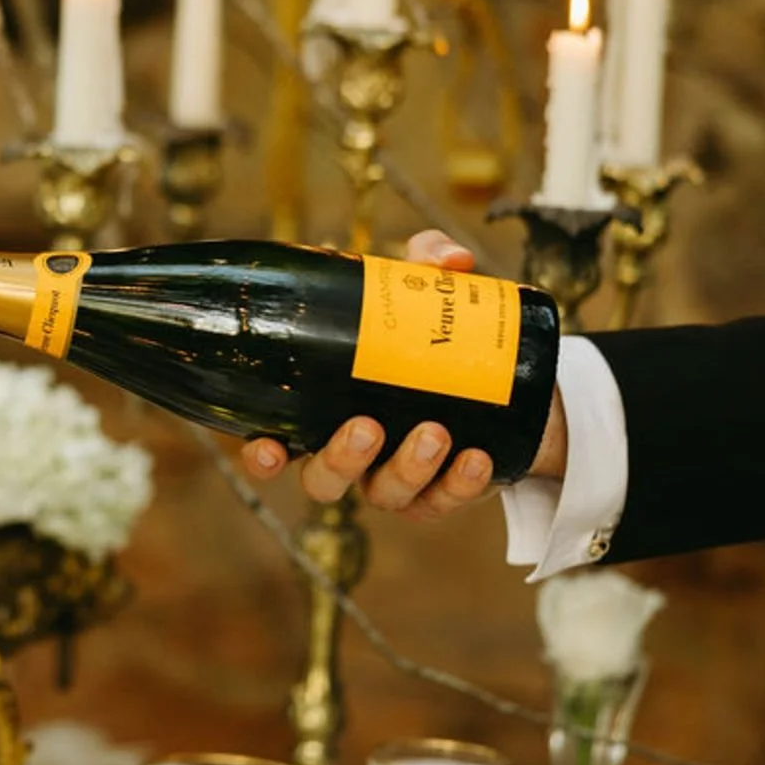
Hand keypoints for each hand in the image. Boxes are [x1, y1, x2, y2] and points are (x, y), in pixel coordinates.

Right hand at [237, 230, 529, 519]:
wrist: (502, 382)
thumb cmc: (432, 333)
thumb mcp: (422, 292)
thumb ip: (427, 261)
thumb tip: (449, 261)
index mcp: (323, 412)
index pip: (277, 444)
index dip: (262, 457)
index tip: (270, 447)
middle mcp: (351, 453)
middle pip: (323, 480)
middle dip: (340, 459)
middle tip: (367, 425)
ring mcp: (395, 478)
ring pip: (384, 494)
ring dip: (406, 469)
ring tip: (435, 432)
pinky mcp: (440, 493)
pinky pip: (441, 503)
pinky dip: (457, 486)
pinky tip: (477, 460)